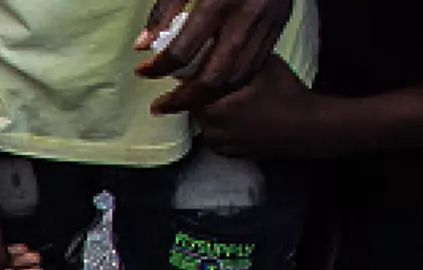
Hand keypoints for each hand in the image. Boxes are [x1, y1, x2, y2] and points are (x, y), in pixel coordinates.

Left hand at [135, 0, 294, 114]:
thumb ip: (165, 9)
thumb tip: (142, 46)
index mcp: (219, 1)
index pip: (183, 50)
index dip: (158, 67)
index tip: (143, 72)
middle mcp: (246, 16)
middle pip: (213, 76)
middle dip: (184, 98)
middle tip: (162, 106)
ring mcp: (267, 22)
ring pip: (237, 76)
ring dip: (209, 95)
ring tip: (184, 100)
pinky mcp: (280, 23)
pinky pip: (255, 65)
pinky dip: (231, 81)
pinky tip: (213, 84)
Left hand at [196, 57, 333, 158]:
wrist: (307, 127)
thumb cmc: (286, 95)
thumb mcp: (264, 65)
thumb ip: (237, 59)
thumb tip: (222, 52)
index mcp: (213, 110)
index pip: (189, 92)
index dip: (196, 80)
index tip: (204, 72)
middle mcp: (210, 131)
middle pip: (196, 108)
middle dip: (204, 96)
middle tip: (220, 84)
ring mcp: (219, 145)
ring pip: (206, 122)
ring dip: (213, 110)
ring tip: (231, 99)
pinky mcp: (229, 153)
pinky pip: (216, 134)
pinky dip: (222, 124)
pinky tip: (239, 114)